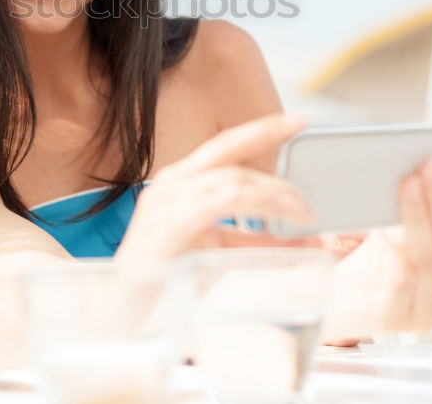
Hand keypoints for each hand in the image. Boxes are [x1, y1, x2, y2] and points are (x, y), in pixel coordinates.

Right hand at [116, 113, 313, 261]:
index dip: (262, 129)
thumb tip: (306, 239)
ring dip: (271, 194)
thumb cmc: (169, 276)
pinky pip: (213, 206)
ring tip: (300, 213)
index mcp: (183, 180)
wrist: (124, 311)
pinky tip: (271, 221)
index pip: (226, 145)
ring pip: (229, 181)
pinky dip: (250, 210)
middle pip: (227, 150)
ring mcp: (166, 203)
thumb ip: (259, 240)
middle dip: (270, 142)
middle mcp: (172, 183)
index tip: (298, 120)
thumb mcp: (222, 250)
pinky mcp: (166, 228)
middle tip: (308, 169)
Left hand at [322, 160, 431, 341]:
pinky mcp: (395, 318)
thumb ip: (418, 215)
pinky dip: (395, 251)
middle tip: (430, 166)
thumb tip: (421, 170)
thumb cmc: (372, 266)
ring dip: (420, 216)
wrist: (337, 304)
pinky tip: (386, 230)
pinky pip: (401, 281)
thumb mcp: (403, 238)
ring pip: (428, 258)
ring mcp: (425, 312)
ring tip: (409, 184)